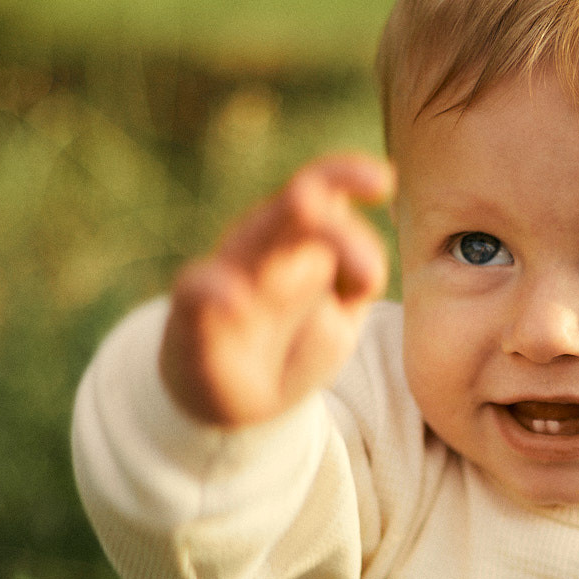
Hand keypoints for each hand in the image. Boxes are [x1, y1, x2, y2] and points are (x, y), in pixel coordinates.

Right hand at [159, 153, 392, 425]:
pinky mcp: (194, 313)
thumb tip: (368, 269)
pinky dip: (218, 294)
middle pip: (295, 208)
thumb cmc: (294, 346)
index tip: (384, 183)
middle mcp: (261, 245)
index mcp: (297, 237)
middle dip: (324, 214)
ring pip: (253, 241)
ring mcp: (227, 276)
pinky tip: (238, 308)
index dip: (348, 176)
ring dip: (283, 249)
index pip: (323, 191)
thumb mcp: (340, 316)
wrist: (235, 402)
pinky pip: (198, 290)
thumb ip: (357, 281)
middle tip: (360, 256)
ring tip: (319, 271)